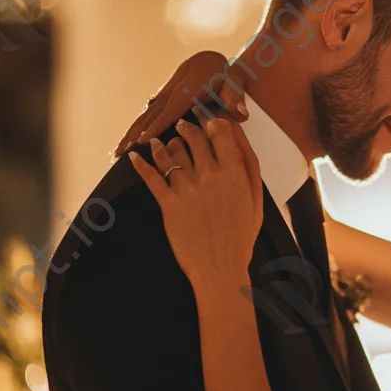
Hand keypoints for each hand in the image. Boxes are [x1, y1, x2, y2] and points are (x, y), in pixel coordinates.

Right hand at [113, 50, 248, 157]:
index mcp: (186, 91)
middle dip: (134, 134)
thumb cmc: (225, 74)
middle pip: (149, 116)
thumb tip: (241, 114)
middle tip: (120, 153)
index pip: (169, 112)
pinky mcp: (163, 99)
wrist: (211, 59)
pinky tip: (128, 139)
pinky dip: (136, 127)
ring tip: (116, 152)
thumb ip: (236, 98)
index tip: (142, 142)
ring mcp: (165, 96)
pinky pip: (148, 115)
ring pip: (145, 116)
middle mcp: (171, 93)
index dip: (155, 127)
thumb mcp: (234, 83)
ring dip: (130, 133)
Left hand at [129, 118, 262, 289]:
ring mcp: (187, 189)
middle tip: (183, 125)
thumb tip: (242, 143)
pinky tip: (134, 157)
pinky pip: (152, 177)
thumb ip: (250, 169)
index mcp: (234, 174)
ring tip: (163, 142)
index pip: (221, 133)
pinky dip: (141, 164)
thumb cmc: (241, 237)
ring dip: (166, 144)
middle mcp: (209, 176)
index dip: (213, 123)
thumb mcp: (256, 201)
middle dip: (188, 128)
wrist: (220, 268)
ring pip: (172, 153)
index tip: (209, 122)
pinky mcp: (168, 204)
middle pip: (194, 138)